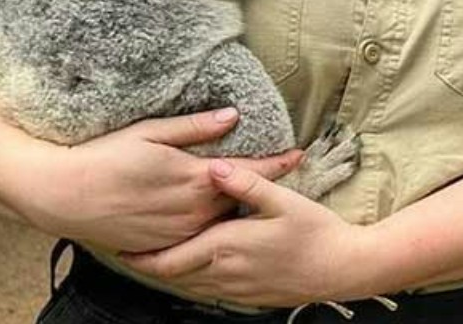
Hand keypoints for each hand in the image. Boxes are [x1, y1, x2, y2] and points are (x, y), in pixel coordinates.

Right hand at [19, 108, 303, 253]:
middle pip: (239, 197)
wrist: (63, 197)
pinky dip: (212, 223)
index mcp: (193, 178)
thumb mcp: (150, 133)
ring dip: (237, 205)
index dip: (276, 164)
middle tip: (278, 170)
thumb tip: (232, 116)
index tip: (299, 154)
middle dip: (259, 185)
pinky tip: (216, 214)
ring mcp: (179, 230)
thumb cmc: (104, 157)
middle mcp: (192, 209)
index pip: (247, 171)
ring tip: (252, 194)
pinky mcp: (165, 244)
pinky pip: (199, 234)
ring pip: (221, 217)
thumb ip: (194, 128)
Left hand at [119, 160, 362, 306]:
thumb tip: (216, 166)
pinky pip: (208, 291)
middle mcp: (225, 272)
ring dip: (169, 273)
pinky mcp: (248, 296)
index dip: (140, 256)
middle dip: (148, 265)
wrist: (342, 268)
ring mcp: (236, 288)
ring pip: (188, 286)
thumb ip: (246, 183)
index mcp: (226, 246)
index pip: (169, 258)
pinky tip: (193, 269)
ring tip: (152, 259)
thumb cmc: (316, 232)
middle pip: (172, 275)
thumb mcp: (284, 201)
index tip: (120, 247)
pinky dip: (192, 281)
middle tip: (127, 253)